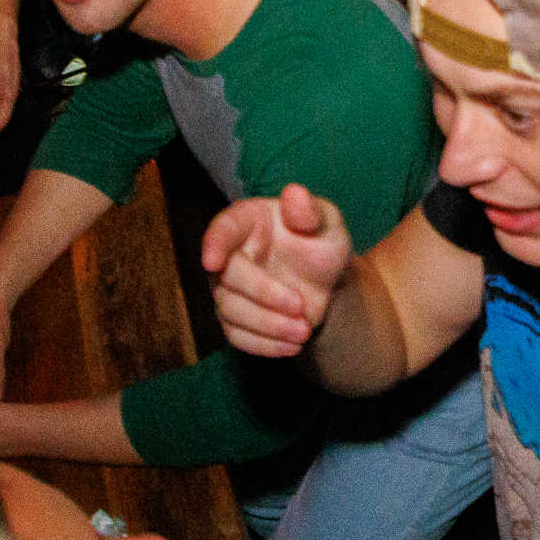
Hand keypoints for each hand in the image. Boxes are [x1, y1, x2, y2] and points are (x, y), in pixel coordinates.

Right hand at [200, 182, 355, 358]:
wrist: (324, 283)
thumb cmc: (320, 242)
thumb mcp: (327, 224)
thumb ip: (311, 211)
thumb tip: (294, 194)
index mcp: (247, 221)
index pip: (223, 229)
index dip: (214, 243)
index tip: (212, 261)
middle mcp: (229, 254)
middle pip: (228, 278)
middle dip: (264, 294)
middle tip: (301, 306)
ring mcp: (227, 289)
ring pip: (231, 311)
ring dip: (269, 325)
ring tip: (305, 330)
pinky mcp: (233, 319)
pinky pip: (237, 337)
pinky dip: (266, 344)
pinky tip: (293, 346)